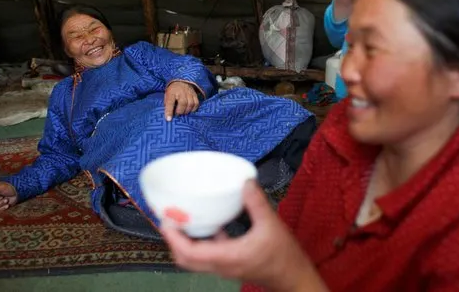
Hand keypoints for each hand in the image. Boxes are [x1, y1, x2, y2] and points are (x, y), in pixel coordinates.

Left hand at [161, 181, 325, 291]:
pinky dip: (202, 242)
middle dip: (173, 240)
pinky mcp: (231, 264)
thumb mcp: (271, 225)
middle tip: (169, 218)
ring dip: (184, 243)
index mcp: (226, 256)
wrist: (293, 277)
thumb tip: (245, 181)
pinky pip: (208, 255)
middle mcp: (220, 265)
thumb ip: (256, 203)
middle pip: (185, 259)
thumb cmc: (283, 255)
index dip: (173, 238)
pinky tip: (211, 224)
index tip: (166, 220)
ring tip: (182, 220)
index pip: (189, 252)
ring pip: (195, 259)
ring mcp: (224, 267)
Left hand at [165, 81, 199, 120]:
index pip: (170, 102)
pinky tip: (189, 110)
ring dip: (186, 111)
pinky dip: (193, 109)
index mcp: (172, 92)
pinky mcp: (195, 94)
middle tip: (177, 114)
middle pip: (183, 103)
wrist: (181, 81)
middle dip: (180, 111)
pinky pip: (196, 103)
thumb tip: (169, 115)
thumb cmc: (172, 91)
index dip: (169, 111)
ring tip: (183, 112)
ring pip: (190, 104)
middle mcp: (181, 91)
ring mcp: (189, 92)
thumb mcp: (167, 95)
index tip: (168, 119)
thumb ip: (167, 104)